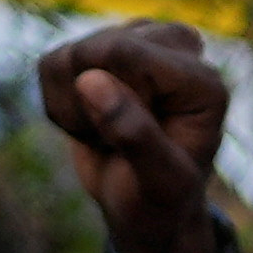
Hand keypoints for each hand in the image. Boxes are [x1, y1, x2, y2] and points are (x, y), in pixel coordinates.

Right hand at [41, 22, 235, 252]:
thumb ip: (134, 134)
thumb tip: (90, 79)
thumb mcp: (158, 182)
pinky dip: (59, 106)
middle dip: (88, 103)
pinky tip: (93, 127)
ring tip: (108, 138)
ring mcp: (137, 44)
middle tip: (117, 143)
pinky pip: (50, 66)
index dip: (107, 100)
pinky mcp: (103, 50)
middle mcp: (175, 50)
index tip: (128, 140)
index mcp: (201, 80)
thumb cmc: (161, 200)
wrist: (145, 209)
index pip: (122, 52)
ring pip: (67, 58)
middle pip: (93, 49)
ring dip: (73, 110)